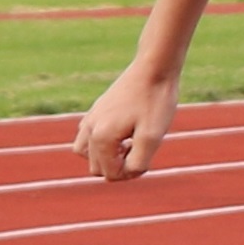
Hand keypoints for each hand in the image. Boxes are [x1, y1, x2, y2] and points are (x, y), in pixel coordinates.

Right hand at [72, 63, 179, 180]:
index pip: (111, 174)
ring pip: (87, 155)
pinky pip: (88, 138)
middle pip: (97, 168)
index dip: (132, 174)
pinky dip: (103, 145)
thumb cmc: (155, 102)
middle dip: (119, 167)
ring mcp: (89, 119)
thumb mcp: (152, 136)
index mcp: (101, 138)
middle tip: (141, 149)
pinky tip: (125, 134)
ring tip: (131, 145)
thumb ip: (138, 161)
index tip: (149, 157)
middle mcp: (89, 129)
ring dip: (108, 158)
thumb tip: (127, 173)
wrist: (153, 69)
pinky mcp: (95, 112)